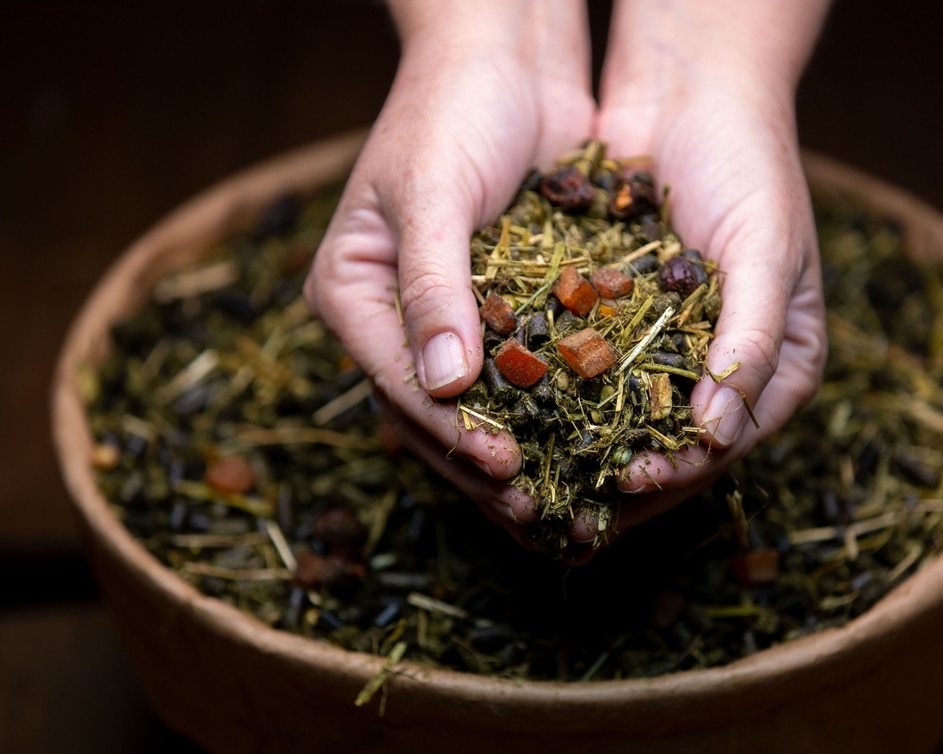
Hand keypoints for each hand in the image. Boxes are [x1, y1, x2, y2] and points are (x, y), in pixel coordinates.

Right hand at [304, 1, 595, 538]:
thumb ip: (435, 286)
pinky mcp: (501, 306)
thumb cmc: (452, 109)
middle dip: (485, 462)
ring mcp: (449, 317)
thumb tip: (446, 384)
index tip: (505, 466)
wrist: (504, 55)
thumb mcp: (433, 193)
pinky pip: (522, 370)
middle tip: (539, 509)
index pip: (397, 382)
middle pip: (435, 411)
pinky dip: (552, 407)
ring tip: (565, 497)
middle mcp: (394, 317)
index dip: (450, 432)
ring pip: (481, 405)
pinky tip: (590, 442)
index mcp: (351, 294)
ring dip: (523, 448)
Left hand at [583, 0, 830, 534]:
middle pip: (668, 449)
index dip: (678, 475)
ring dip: (578, 449)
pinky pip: (585, 370)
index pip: (726, 447)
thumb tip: (718, 434)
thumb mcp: (767, 251)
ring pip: (620, 420)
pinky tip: (515, 414)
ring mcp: (667, 348)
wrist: (693, 91)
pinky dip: (555, 394)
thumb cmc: (751, 166)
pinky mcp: (616, 319)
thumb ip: (752, 340)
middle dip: (617, 479)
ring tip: (531, 472)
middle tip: (565, 502)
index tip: (628, 487)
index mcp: (778, 370)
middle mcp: (723, 370)